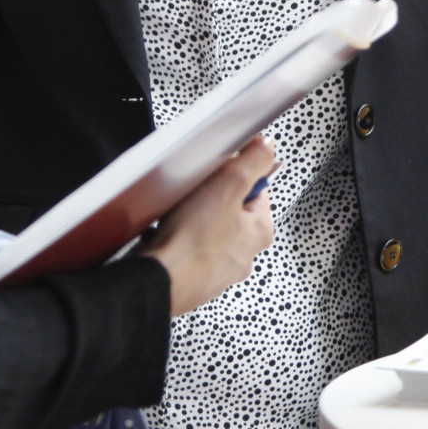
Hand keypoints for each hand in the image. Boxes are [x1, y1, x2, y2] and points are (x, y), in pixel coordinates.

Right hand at [142, 135, 277, 317]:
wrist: (161, 281)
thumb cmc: (194, 241)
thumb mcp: (229, 185)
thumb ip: (252, 162)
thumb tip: (266, 148)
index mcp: (260, 232)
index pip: (256, 190)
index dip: (235, 175)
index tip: (220, 174)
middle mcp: (244, 255)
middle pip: (230, 210)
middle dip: (210, 200)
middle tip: (195, 196)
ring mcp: (218, 270)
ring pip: (207, 232)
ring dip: (191, 222)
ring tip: (178, 218)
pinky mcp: (194, 279)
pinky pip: (187, 250)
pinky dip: (176, 242)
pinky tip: (165, 236)